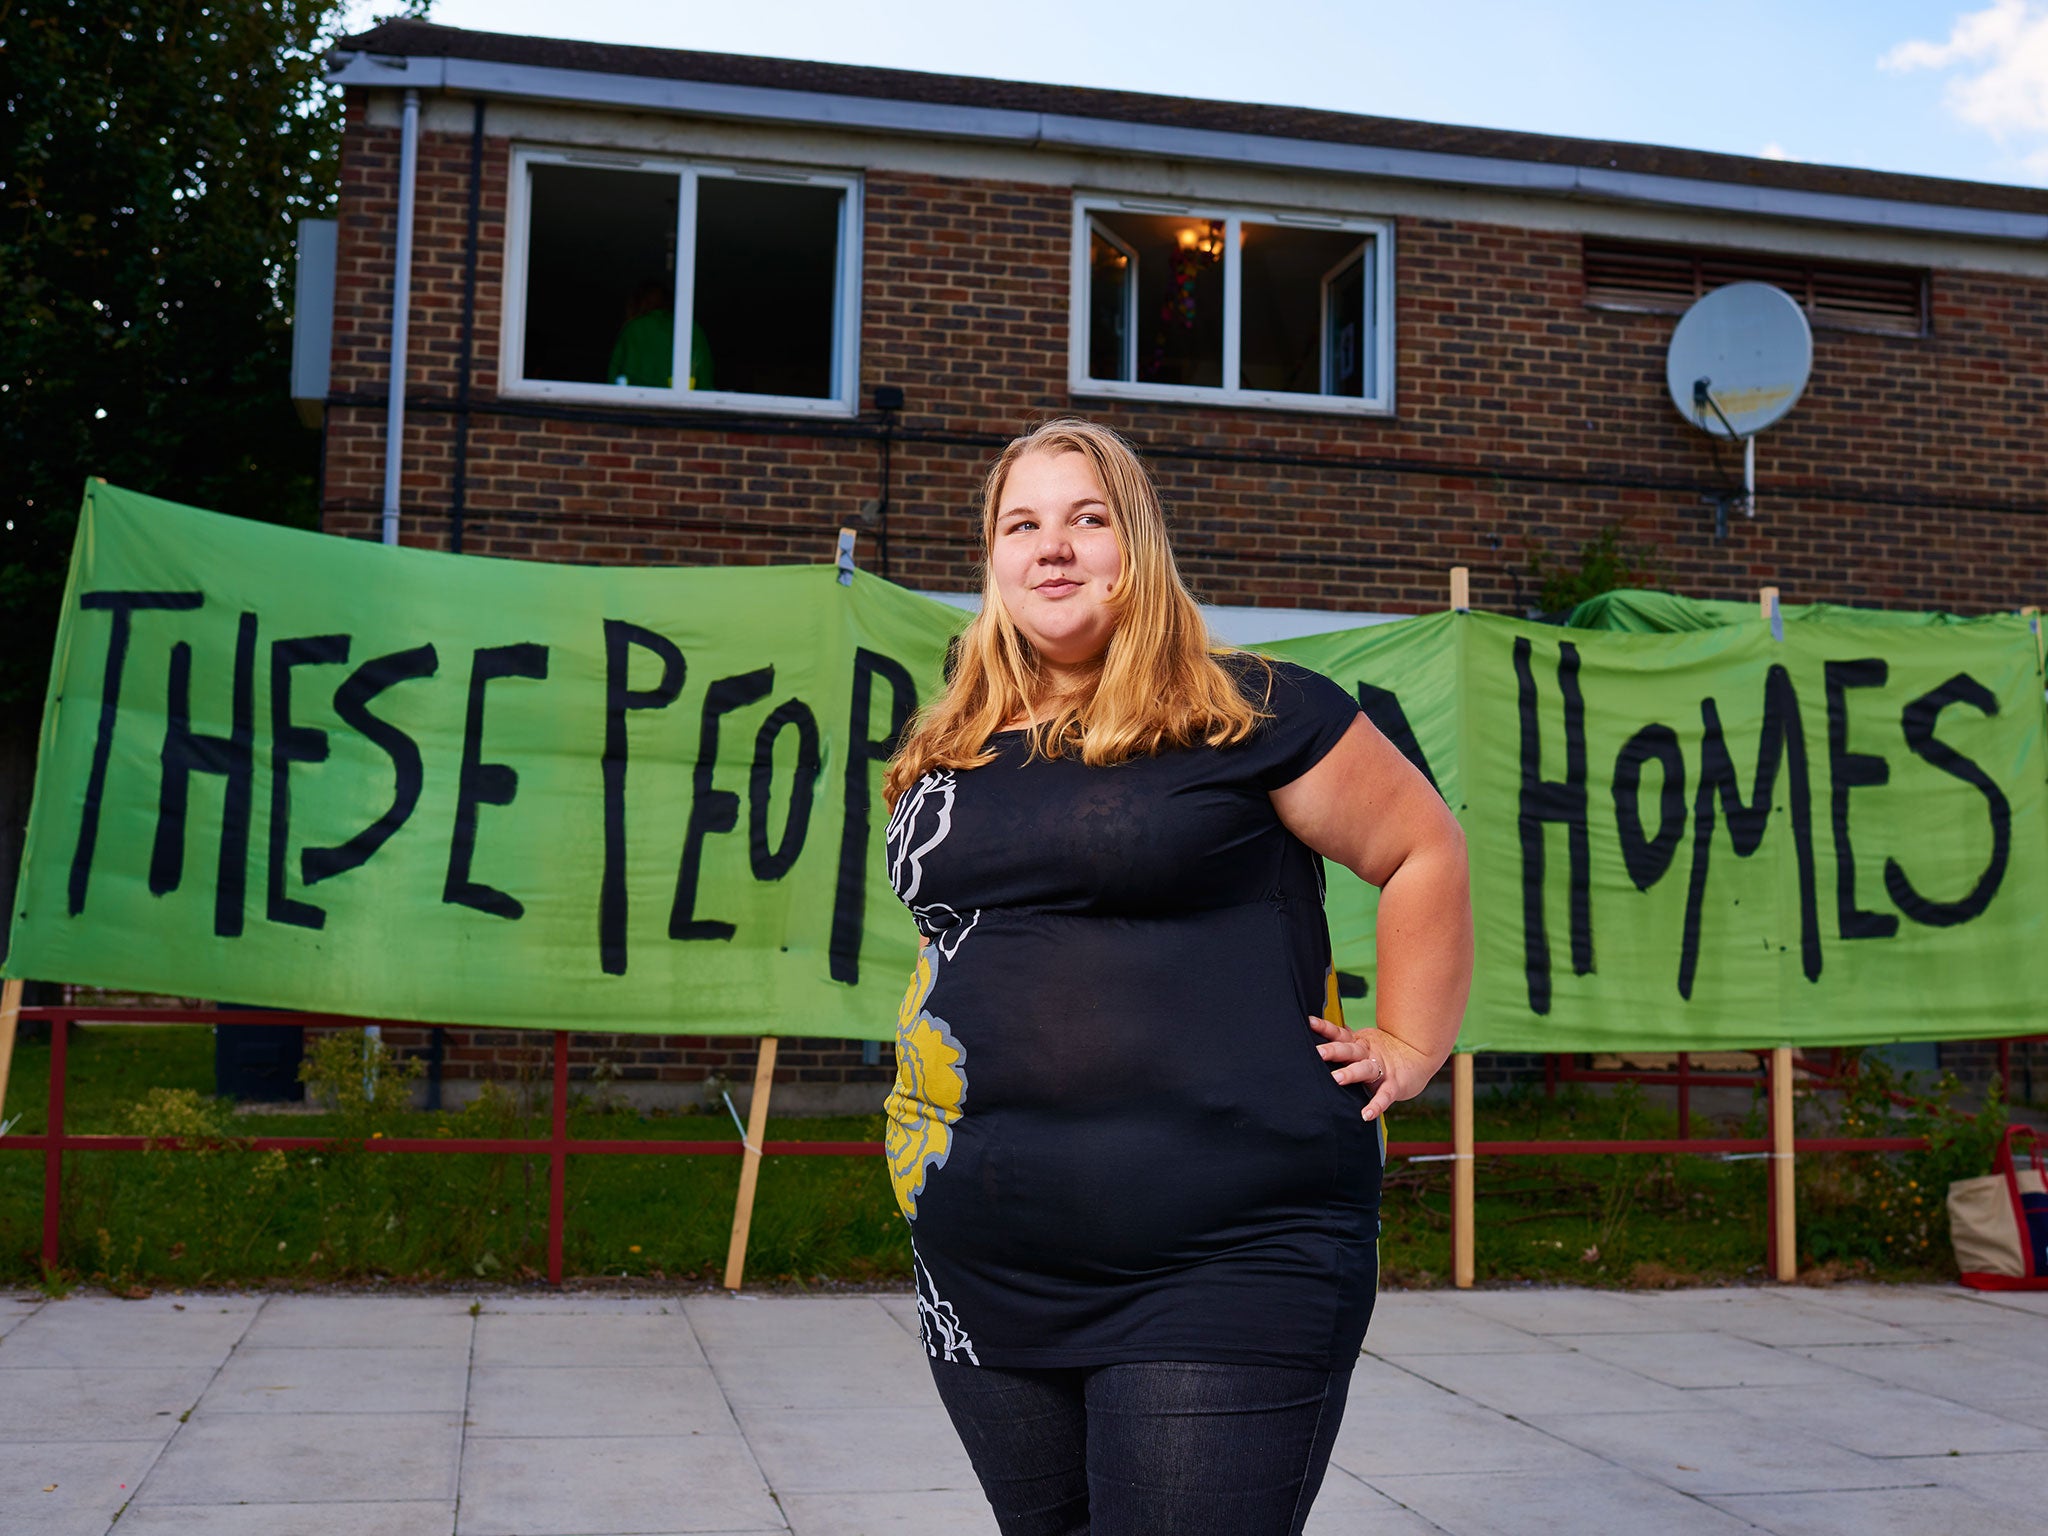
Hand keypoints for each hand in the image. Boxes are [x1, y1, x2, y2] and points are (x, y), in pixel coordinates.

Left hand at [1309, 1015, 1434, 1122]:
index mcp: (1358, 1043)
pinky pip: (1384, 1096)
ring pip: (1365, 1069)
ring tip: (1336, 1079)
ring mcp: (1382, 1069)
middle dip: (1334, 1050)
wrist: (1418, 1056)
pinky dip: (1376, 1106)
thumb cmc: (1382, 1053)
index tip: (1310, 1022)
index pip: (1340, 1034)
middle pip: (1349, 1050)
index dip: (1326, 1028)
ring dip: (1351, 1073)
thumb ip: (1343, 1041)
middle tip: (1318, 1052)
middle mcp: (1368, 1054)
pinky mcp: (1394, 1085)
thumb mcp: (1362, 1043)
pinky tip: (1366, 1115)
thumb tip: (1315, 1032)